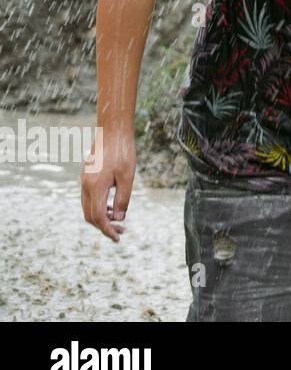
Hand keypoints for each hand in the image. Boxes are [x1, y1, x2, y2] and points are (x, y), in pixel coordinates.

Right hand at [81, 126, 135, 242]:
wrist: (112, 130)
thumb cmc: (122, 151)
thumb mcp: (127, 177)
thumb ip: (123, 198)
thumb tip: (119, 218)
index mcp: (95, 188)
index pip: (98, 218)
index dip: (107, 231)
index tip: (118, 238)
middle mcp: (85, 186)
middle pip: (90, 216)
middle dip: (104, 226)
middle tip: (121, 231)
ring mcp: (84, 181)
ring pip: (88, 208)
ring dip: (102, 217)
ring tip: (119, 219)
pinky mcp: (86, 177)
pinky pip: (89, 198)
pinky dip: (99, 206)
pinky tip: (113, 205)